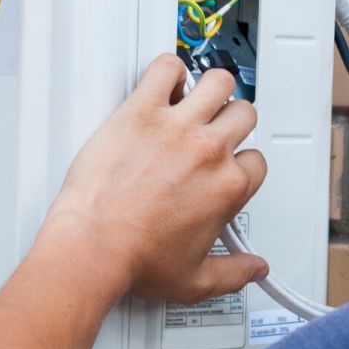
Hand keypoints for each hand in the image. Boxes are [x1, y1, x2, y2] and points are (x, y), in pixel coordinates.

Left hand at [42, 56, 268, 304]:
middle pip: (243, 115)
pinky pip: (166, 68)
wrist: (93, 247)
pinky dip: (168, 70)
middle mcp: (208, 151)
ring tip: (196, 99)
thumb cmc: (135, 260)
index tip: (225, 167)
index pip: (255, 160)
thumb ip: (234, 273)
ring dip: (211, 88)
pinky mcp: (141, 111)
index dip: (241, 163)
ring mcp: (176, 127)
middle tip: (215, 129)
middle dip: (232, 122)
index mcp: (227, 187)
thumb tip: (254, 268)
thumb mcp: (196, 281)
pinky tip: (163, 84)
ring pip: (217, 82)